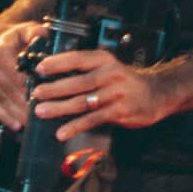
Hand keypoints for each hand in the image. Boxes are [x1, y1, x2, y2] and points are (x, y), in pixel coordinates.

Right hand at [0, 20, 38, 129]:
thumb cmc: (14, 39)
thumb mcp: (26, 30)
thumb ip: (35, 33)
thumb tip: (41, 34)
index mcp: (0, 49)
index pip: (15, 71)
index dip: (28, 85)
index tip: (41, 94)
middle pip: (8, 88)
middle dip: (25, 102)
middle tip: (40, 111)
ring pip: (1, 99)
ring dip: (17, 113)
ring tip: (31, 121)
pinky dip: (5, 116)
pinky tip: (16, 124)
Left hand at [32, 49, 169, 137]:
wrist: (156, 94)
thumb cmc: (125, 82)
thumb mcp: (108, 68)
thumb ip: (85, 71)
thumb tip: (53, 79)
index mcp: (104, 60)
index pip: (78, 59)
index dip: (58, 63)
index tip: (39, 68)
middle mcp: (110, 74)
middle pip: (78, 82)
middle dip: (55, 88)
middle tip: (36, 93)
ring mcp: (115, 94)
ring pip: (83, 101)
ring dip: (60, 107)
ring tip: (41, 111)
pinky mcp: (119, 112)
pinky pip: (92, 119)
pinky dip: (75, 126)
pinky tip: (62, 132)